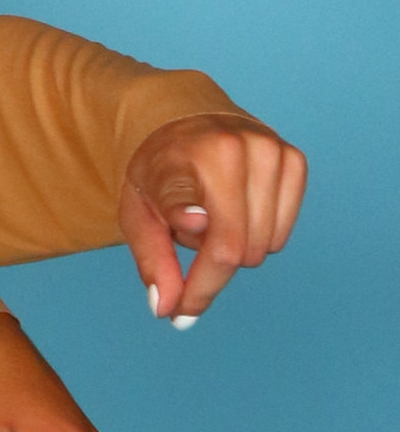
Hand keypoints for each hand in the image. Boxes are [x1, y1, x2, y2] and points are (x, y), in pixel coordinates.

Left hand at [118, 112, 304, 326]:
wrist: (189, 122)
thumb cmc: (160, 175)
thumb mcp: (138, 216)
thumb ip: (152, 262)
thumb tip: (167, 309)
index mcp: (178, 160)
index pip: (188, 207)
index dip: (189, 228)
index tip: (189, 241)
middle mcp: (229, 149)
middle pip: (232, 250)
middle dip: (207, 274)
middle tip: (188, 257)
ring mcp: (268, 151)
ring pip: (260, 248)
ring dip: (233, 250)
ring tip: (213, 219)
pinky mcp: (294, 160)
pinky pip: (280, 235)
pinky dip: (258, 238)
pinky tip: (238, 214)